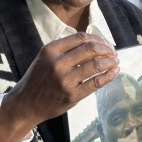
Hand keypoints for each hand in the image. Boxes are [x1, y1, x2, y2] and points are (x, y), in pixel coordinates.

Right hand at [0, 33, 119, 141]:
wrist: (25, 104)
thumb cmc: (39, 79)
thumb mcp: (46, 57)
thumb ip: (65, 49)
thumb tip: (94, 42)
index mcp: (51, 50)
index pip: (81, 37)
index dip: (98, 39)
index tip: (105, 43)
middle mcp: (58, 63)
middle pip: (91, 49)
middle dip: (106, 49)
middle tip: (113, 52)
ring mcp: (65, 80)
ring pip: (95, 65)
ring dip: (110, 61)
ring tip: (116, 61)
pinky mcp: (71, 95)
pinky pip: (96, 83)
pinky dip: (108, 76)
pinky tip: (114, 72)